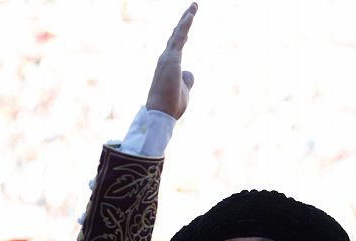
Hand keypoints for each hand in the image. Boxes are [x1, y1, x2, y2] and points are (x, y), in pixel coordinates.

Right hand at [146, 2, 196, 119]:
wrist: (161, 113)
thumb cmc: (170, 105)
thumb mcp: (183, 90)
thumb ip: (186, 80)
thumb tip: (189, 72)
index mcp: (169, 64)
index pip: (177, 43)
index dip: (183, 31)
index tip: (189, 19)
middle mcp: (165, 58)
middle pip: (177, 34)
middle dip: (185, 20)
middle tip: (193, 6)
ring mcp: (167, 58)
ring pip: (178, 33)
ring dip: (186, 18)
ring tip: (194, 6)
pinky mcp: (171, 59)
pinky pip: (179, 38)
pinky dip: (185, 26)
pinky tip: (190, 15)